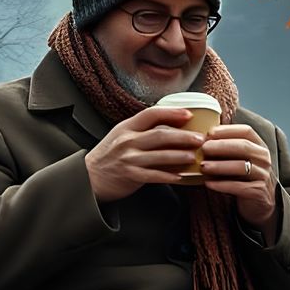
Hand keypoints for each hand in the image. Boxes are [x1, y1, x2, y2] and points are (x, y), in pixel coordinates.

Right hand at [84, 107, 202, 202]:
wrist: (89, 177)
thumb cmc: (110, 155)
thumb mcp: (122, 136)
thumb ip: (143, 130)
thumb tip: (173, 126)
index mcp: (127, 127)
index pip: (151, 114)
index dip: (172, 112)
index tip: (189, 114)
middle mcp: (128, 141)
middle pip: (160, 134)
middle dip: (183, 136)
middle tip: (200, 139)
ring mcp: (129, 158)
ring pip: (160, 155)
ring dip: (180, 156)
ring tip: (194, 157)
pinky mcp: (130, 175)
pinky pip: (154, 175)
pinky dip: (169, 176)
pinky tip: (181, 176)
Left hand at [199, 123, 276, 230]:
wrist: (259, 203)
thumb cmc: (244, 177)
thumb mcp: (240, 159)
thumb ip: (228, 145)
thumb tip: (209, 130)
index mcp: (259, 146)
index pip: (246, 131)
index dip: (228, 130)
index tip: (209, 133)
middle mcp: (263, 159)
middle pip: (243, 146)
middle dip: (221, 146)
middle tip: (203, 148)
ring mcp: (262, 175)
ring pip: (241, 166)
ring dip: (220, 165)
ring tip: (203, 166)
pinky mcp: (258, 191)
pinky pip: (238, 186)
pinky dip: (222, 184)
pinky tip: (208, 183)